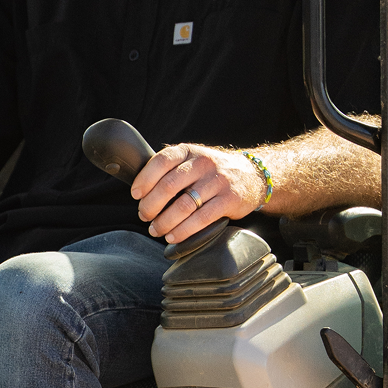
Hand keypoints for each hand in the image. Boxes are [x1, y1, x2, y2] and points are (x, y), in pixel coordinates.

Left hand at [129, 143, 264, 244]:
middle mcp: (202, 163)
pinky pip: (202, 218)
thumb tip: (140, 190)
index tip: (135, 195)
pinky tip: (174, 236)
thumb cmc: (212, 172)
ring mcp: (217, 181)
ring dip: (165, 221)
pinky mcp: (229, 199)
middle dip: (151, 205)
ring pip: (184, 205)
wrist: (252, 175)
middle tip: (144, 216)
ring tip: (156, 229)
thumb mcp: (192, 160)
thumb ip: (171, 169)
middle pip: (169, 185)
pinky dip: (184, 230)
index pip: (161, 161)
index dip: (144, 180)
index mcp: (188, 151)